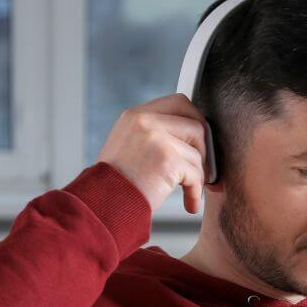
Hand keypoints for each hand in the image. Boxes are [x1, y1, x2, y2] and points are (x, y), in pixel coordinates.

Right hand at [95, 93, 209, 213]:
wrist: (102, 203)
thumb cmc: (115, 184)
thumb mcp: (127, 147)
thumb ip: (153, 135)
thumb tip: (189, 138)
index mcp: (135, 115)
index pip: (179, 102)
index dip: (195, 121)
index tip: (198, 143)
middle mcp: (145, 121)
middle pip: (195, 124)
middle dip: (204, 147)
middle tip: (202, 167)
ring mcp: (157, 138)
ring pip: (197, 154)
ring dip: (197, 176)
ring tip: (190, 191)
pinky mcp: (167, 160)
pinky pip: (196, 175)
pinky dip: (195, 192)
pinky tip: (191, 204)